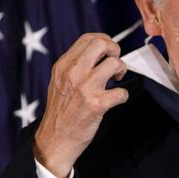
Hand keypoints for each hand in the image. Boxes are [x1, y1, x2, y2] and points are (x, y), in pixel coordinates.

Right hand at [33, 33, 128, 177]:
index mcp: (63, 65)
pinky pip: (122, 92)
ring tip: (116, 80)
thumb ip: (74, 66)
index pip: (88, 38)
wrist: (55, 139)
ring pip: (115, 64)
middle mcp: (73, 73)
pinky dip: (123, 96)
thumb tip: (97, 54)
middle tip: (114, 63)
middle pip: (102, 44)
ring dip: (122, 71)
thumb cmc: (60, 111)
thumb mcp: (59, 81)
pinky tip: (115, 100)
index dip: (105, 40)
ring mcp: (85, 88)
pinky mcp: (96, 105)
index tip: (108, 51)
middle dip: (115, 50)